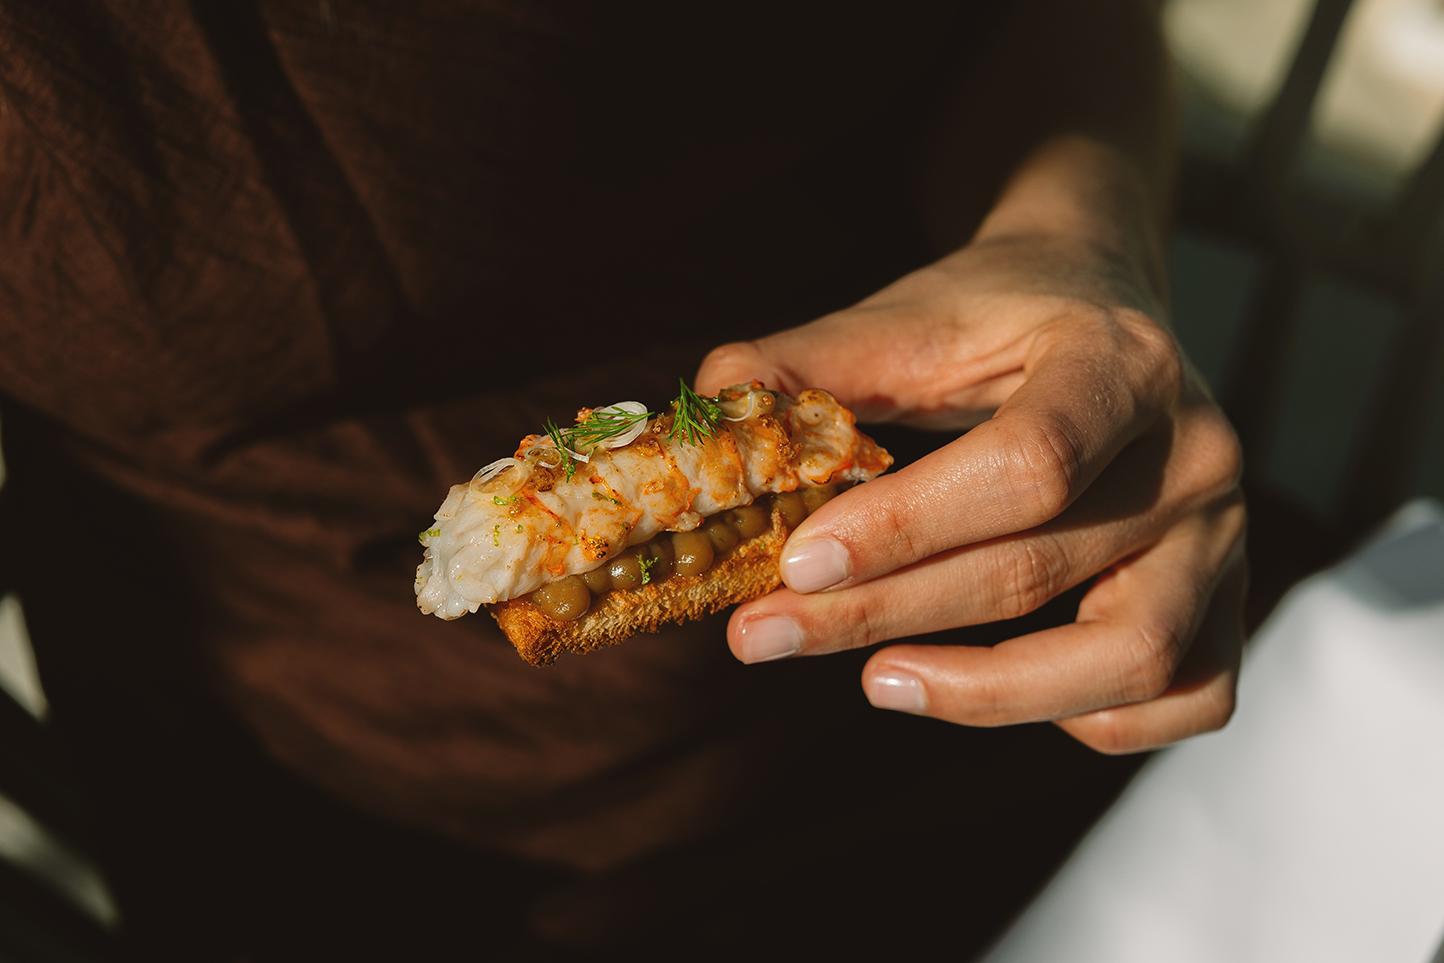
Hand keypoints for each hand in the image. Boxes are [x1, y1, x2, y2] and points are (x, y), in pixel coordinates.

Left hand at [696, 230, 1245, 753]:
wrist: (1104, 305)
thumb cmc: (1001, 315)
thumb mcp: (910, 316)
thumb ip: (812, 364)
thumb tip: (711, 410)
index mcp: (1122, 363)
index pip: (1030, 463)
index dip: (907, 525)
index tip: (794, 562)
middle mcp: (1196, 454)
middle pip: (1042, 568)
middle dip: (886, 615)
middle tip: (766, 635)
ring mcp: (1225, 535)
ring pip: (1133, 660)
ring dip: (990, 694)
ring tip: (877, 680)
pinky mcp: (1226, 596)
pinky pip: (1184, 697)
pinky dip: (1089, 719)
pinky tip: (989, 688)